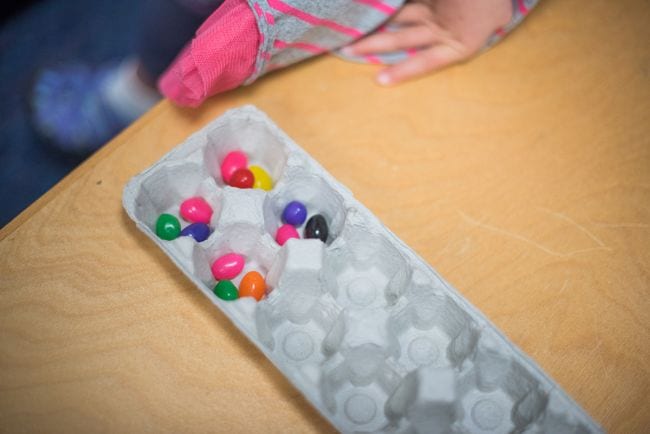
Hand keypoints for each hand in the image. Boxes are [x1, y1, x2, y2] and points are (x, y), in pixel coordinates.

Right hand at [343, 0, 512, 84]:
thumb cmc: (498, 0)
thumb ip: (484, 29)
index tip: (379, 81)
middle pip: (400, 39)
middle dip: (373, 45)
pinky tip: (373, 7)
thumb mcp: (498, 20)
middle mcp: (438, 28)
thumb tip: (480, 27)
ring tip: (354, 27)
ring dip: (377, 22)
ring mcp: (432, 7)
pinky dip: (392, 5)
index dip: (401, 72)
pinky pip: (405, 1)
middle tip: (348, 50)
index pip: (424, 62)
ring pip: (399, 16)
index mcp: (457, 44)